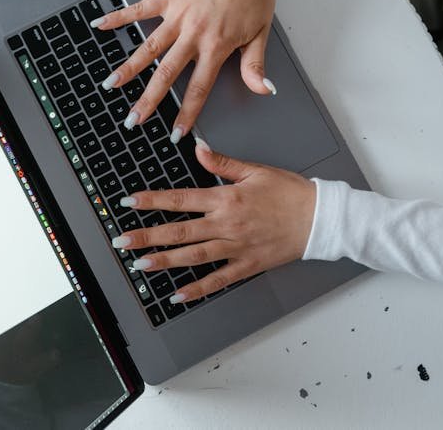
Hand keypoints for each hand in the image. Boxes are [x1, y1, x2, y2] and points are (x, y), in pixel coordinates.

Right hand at [91, 0, 276, 139]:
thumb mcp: (260, 34)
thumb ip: (255, 65)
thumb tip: (262, 90)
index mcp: (216, 45)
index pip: (198, 87)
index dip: (186, 113)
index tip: (175, 133)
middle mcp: (194, 33)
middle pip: (167, 73)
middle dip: (148, 99)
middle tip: (133, 118)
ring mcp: (179, 14)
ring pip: (149, 46)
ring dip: (129, 67)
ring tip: (111, 84)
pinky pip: (141, 8)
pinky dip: (120, 16)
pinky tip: (101, 25)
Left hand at [112, 140, 315, 303]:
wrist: (320, 218)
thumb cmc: (291, 193)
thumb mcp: (255, 170)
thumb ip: (222, 163)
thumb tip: (198, 148)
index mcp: (226, 199)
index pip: (180, 199)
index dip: (152, 200)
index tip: (129, 202)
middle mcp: (226, 225)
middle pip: (179, 232)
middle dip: (147, 236)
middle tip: (122, 242)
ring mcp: (236, 248)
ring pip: (193, 256)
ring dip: (164, 261)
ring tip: (140, 265)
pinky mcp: (247, 265)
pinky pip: (218, 280)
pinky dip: (197, 289)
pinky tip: (177, 294)